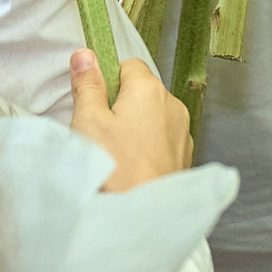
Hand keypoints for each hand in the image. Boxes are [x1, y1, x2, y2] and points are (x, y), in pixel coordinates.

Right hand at [67, 52, 191, 191]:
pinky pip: (164, 138)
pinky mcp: (186, 156)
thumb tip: (85, 54)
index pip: (127, 65)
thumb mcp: (88, 121)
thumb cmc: (114, 168)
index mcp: (149, 90)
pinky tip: (134, 167)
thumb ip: (87, 84)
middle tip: (102, 133)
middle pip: (142, 91)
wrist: (142, 217)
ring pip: (154, 116)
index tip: (95, 105)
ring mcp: (183, 132)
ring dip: (137, 126)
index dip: (108, 81)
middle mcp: (173, 105)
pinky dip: (149, 146)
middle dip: (121, 105)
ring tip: (118, 154)